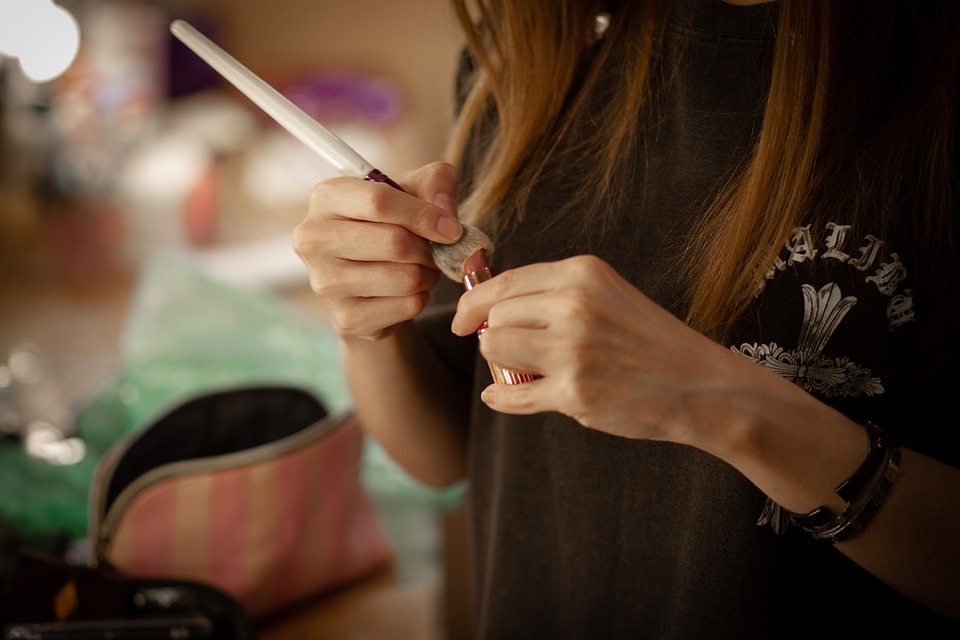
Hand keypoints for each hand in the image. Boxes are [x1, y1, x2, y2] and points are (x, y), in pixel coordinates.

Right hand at [293, 162, 463, 339]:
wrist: (369, 276)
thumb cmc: (391, 222)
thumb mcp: (414, 189)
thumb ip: (436, 182)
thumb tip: (446, 219)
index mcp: (325, 198)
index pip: (379, 200)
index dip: (424, 214)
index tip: (450, 228)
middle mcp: (314, 240)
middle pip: (395, 242)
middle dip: (428, 247)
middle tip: (433, 250)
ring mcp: (325, 283)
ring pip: (406, 277)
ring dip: (428, 273)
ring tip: (421, 267)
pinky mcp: (346, 318)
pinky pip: (408, 306)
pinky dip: (421, 297)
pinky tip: (408, 289)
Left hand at [451, 255, 745, 443]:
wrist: (698, 386)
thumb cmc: (648, 342)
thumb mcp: (606, 296)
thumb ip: (552, 295)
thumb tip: (485, 308)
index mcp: (582, 274)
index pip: (505, 282)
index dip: (473, 302)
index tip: (463, 320)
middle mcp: (574, 306)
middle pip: (494, 317)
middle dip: (491, 335)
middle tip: (508, 351)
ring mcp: (573, 351)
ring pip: (494, 350)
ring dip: (500, 364)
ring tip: (523, 369)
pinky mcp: (574, 394)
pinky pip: (512, 395)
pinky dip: (502, 397)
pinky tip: (502, 395)